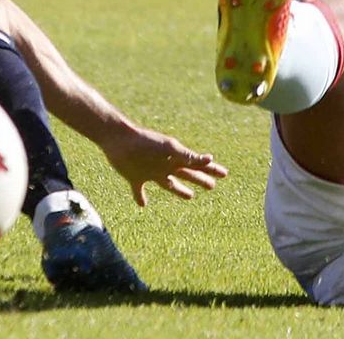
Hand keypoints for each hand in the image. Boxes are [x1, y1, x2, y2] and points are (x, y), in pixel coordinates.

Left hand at [101, 125, 228, 206]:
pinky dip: (141, 197)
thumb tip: (210, 158)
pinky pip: (139, 190)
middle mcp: (166, 165)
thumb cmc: (145, 142)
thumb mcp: (169, 149)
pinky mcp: (135, 177)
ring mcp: (151, 171)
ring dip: (180, 190)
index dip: (212, 170)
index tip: (225, 174)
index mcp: (176, 158)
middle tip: (212, 186)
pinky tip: (143, 205)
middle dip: (201, 180)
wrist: (119, 138)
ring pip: (170, 184)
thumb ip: (187, 155)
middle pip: (187, 175)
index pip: (198, 164)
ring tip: (190, 196)